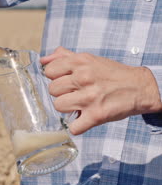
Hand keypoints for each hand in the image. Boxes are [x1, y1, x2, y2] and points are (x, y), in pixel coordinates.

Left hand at [41, 47, 161, 134]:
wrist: (141, 87)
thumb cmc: (112, 74)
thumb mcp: (89, 59)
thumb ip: (64, 57)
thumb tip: (43, 61)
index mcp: (80, 62)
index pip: (49, 71)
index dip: (56, 77)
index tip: (66, 81)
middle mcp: (83, 78)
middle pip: (52, 90)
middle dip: (62, 93)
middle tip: (75, 93)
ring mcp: (89, 97)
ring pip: (58, 106)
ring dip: (68, 109)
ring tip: (79, 105)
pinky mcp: (96, 115)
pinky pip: (74, 127)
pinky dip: (77, 127)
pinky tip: (84, 120)